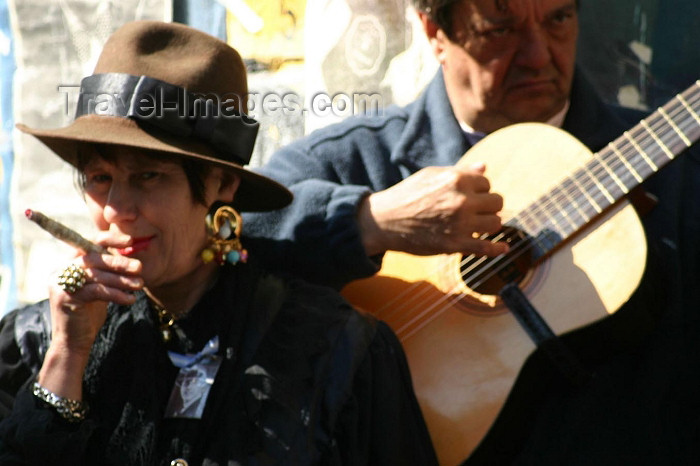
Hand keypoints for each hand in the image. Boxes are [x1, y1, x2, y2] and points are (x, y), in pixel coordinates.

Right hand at [38, 245, 142, 399]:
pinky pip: (97, 291)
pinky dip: (116, 294)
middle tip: (139, 268)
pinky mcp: (65, 298)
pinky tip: (131, 299)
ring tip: (140, 284)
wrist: (74, 341)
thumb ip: (110, 272)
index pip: (89, 243)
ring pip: (97, 275)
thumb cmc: (90, 313)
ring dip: (121, 280)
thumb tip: (134, 259)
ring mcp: (60, 283)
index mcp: (70, 263)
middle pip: (94, 258)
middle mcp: (61, 270)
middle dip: (119, 262)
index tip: (130, 242)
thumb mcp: (101, 288)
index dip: (110, 240)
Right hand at [358, 163, 507, 256]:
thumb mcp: (431, 175)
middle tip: (475, 211)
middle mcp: (462, 201)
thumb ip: (460, 172)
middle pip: (497, 202)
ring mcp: (461, 224)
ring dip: (489, 224)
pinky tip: (504, 248)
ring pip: (495, 223)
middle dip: (488, 205)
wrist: (384, 221)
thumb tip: (484, 167)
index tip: (469, 196)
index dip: (479, 190)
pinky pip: (486, 248)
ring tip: (477, 225)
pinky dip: (497, 249)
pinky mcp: (456, 244)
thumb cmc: (407, 195)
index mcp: (456, 180)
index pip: (486, 182)